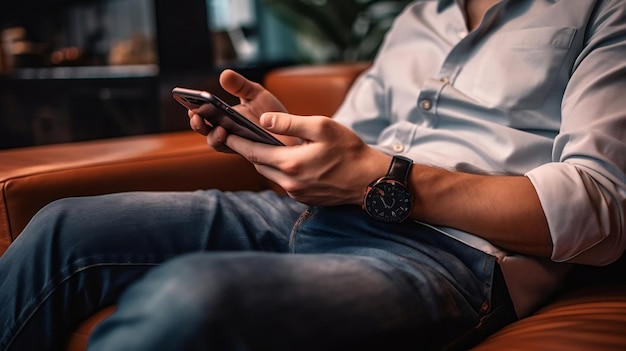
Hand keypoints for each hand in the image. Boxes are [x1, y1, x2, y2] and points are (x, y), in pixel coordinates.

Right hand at [188, 69, 295, 151]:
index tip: (188, 104)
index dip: (194, 111)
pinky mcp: (249, 153)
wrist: (292, 130)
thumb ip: (240, 86)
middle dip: (198, 124)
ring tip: (219, 129)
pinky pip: (236, 151)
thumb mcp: (256, 93)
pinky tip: (233, 135)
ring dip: (213, 136)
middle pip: (205, 130)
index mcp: (223, 116)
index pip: (203, 114)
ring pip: (217, 143)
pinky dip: (231, 144)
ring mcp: (236, 143)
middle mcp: (226, 130)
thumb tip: (224, 75)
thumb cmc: (271, 112)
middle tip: (195, 116)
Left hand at [225, 112, 390, 205]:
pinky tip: (285, 159)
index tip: (222, 132)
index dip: (236, 141)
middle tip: (237, 135)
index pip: (252, 151)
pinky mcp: (305, 199)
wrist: (371, 181)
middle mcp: (289, 183)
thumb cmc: (349, 150)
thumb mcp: (322, 127)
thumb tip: (263, 120)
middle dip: (248, 150)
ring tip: (259, 144)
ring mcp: (296, 194)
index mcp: (290, 163)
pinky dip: (279, 170)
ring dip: (264, 160)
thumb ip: (290, 122)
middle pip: (258, 164)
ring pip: (270, 174)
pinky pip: (284, 182)